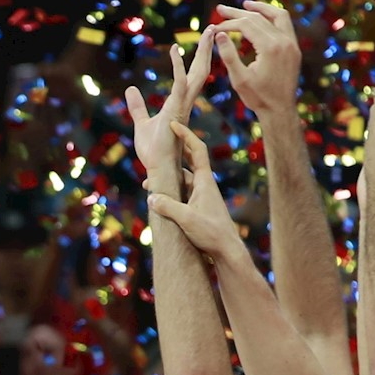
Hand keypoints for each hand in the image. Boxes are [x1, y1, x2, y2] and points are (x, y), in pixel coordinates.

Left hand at [126, 31, 216, 181]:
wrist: (159, 171)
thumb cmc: (153, 153)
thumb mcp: (142, 123)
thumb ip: (138, 106)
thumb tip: (131, 90)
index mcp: (181, 104)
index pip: (192, 77)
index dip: (198, 59)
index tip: (204, 42)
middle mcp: (186, 103)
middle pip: (200, 71)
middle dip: (206, 50)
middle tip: (213, 28)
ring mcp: (183, 106)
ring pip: (196, 74)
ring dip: (201, 52)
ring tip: (208, 31)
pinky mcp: (176, 110)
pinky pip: (179, 84)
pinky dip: (177, 66)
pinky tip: (174, 50)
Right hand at [147, 122, 239, 258]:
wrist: (227, 251)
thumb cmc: (211, 233)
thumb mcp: (186, 219)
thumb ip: (168, 207)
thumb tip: (151, 197)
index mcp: (205, 181)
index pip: (196, 150)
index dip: (185, 135)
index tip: (174, 124)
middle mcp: (203, 186)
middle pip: (186, 163)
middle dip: (171, 155)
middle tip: (157, 148)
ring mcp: (200, 197)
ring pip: (180, 182)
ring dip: (166, 180)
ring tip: (148, 183)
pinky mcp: (197, 209)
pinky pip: (180, 196)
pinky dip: (168, 195)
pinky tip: (157, 202)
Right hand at [212, 1, 301, 117]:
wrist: (280, 110)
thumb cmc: (258, 98)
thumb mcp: (239, 79)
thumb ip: (228, 55)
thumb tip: (218, 34)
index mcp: (270, 48)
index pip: (247, 25)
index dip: (228, 24)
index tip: (215, 28)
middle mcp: (284, 41)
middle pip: (258, 18)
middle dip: (237, 13)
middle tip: (221, 9)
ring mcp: (292, 44)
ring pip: (277, 15)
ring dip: (260, 8)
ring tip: (245, 5)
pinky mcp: (294, 48)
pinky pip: (284, 25)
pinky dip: (272, 17)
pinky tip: (261, 18)